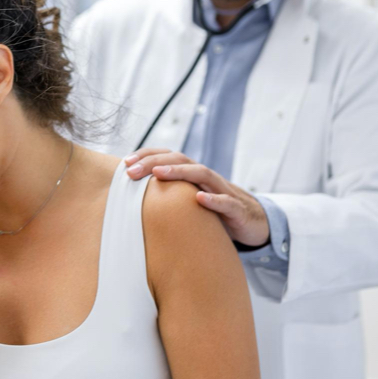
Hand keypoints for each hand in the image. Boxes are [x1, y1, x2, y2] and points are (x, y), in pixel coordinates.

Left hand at [125, 149, 269, 246]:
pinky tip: (200, 199)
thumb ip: (167, 195)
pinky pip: (226, 202)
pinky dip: (214, 199)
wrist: (252, 222)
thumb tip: (132, 198)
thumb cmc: (213, 211)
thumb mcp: (188, 201)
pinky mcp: (237, 209)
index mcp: (192, 174)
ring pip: (202, 174)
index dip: (147, 156)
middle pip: (181, 160)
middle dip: (155, 162)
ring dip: (179, 172)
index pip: (168, 157)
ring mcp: (223, 190)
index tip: (125, 162)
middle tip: (131, 171)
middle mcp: (206, 177)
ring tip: (158, 174)